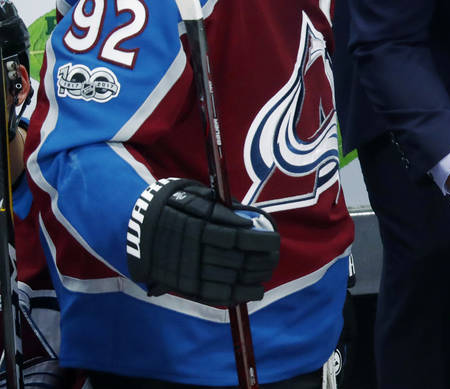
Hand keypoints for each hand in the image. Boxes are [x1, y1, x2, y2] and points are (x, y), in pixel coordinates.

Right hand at [126, 178, 279, 305]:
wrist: (135, 225)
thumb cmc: (174, 204)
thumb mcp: (196, 195)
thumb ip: (223, 208)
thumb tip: (253, 221)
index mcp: (197, 224)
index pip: (237, 237)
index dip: (259, 241)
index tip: (274, 240)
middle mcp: (193, 249)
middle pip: (236, 259)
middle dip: (261, 261)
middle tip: (274, 257)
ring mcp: (187, 269)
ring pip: (228, 279)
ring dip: (253, 278)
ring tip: (267, 274)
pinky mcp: (183, 284)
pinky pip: (214, 294)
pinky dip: (237, 295)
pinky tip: (254, 292)